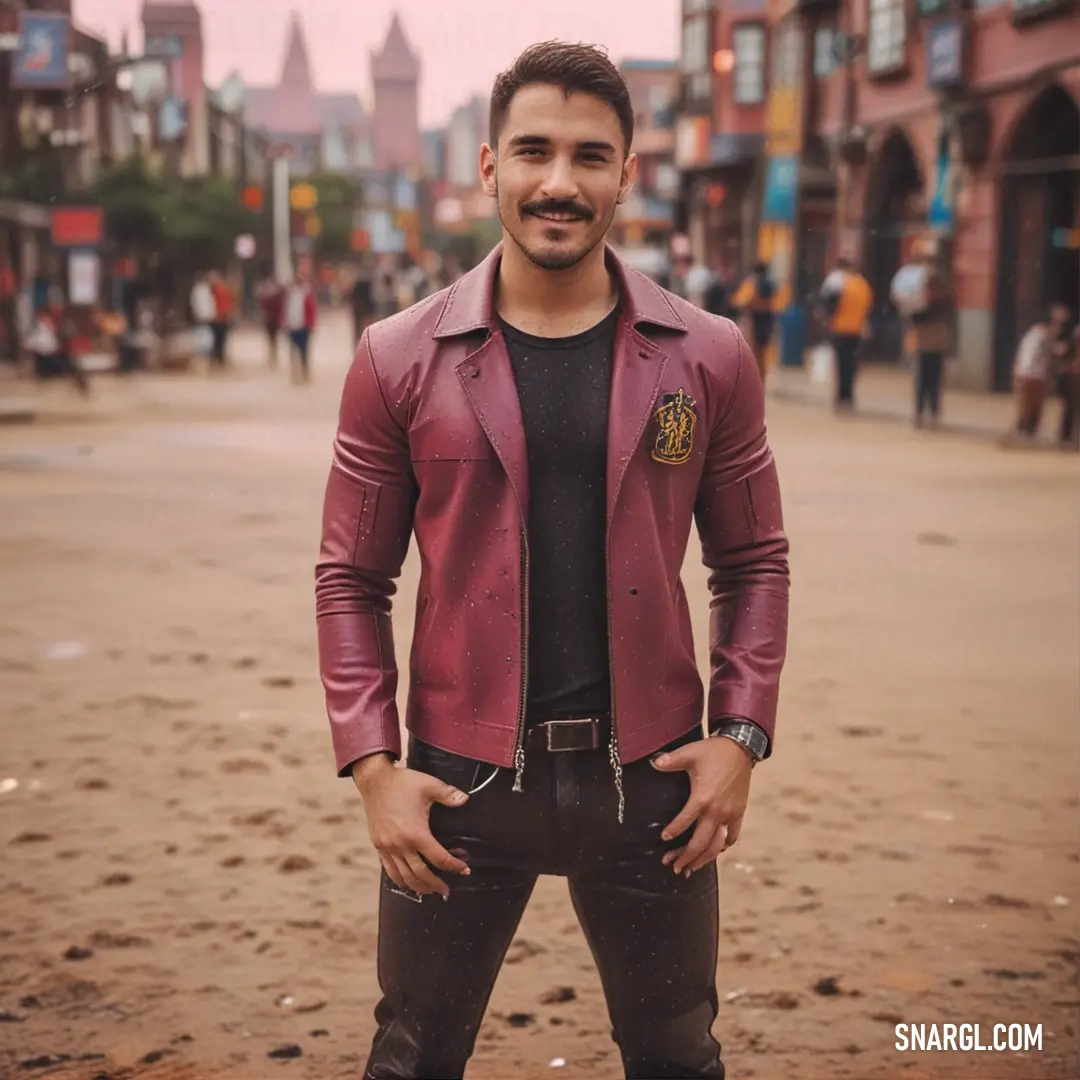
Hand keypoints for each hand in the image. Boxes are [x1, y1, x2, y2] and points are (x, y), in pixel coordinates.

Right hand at [352, 754, 471, 897]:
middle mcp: (400, 844)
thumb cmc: (402, 782)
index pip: (438, 858)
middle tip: (447, 891)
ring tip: (430, 891)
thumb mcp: (429, 785)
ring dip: (419, 887)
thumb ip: (448, 794)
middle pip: (421, 874)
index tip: (464, 869)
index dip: (454, 866)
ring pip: (403, 877)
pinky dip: (400, 880)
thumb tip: (465, 799)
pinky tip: (408, 882)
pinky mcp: (378, 846)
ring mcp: (387, 847)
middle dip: (436, 885)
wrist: (375, 780)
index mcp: (415, 832)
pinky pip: (389, 870)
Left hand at [651, 737, 753, 875]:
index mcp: (702, 798)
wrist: (741, 748)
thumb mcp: (689, 753)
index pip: (684, 822)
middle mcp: (717, 811)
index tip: (664, 839)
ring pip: (717, 845)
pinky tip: (714, 853)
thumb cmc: (713, 751)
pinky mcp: (739, 813)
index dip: (673, 831)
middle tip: (674, 866)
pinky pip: (732, 837)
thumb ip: (670, 760)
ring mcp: (730, 814)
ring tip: (691, 868)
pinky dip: (722, 848)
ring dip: (703, 859)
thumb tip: (652, 762)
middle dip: (687, 857)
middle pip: (701, 842)